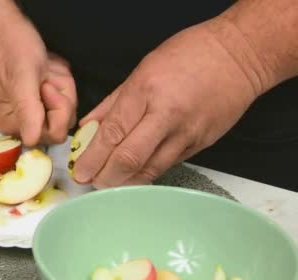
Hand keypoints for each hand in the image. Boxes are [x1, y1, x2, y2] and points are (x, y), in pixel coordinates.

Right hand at [0, 14, 76, 145]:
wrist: (2, 25)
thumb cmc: (9, 48)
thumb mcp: (22, 79)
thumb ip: (28, 111)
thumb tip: (32, 143)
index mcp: (12, 124)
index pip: (52, 135)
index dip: (57, 111)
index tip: (44, 86)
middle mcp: (22, 122)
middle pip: (63, 121)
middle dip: (62, 95)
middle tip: (45, 75)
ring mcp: (32, 109)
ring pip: (66, 106)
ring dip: (61, 82)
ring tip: (44, 68)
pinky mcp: (39, 96)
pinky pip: (63, 93)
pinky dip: (59, 77)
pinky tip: (46, 66)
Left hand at [73, 18, 264, 187]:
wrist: (240, 55)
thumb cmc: (188, 55)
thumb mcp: (140, 70)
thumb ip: (111, 104)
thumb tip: (87, 128)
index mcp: (145, 92)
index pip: (112, 134)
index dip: (93, 158)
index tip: (80, 172)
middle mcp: (166, 116)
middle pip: (129, 159)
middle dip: (105, 177)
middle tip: (92, 183)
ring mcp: (186, 133)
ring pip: (150, 170)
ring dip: (125, 182)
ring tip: (109, 183)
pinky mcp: (201, 145)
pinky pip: (167, 165)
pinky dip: (146, 173)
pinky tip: (133, 176)